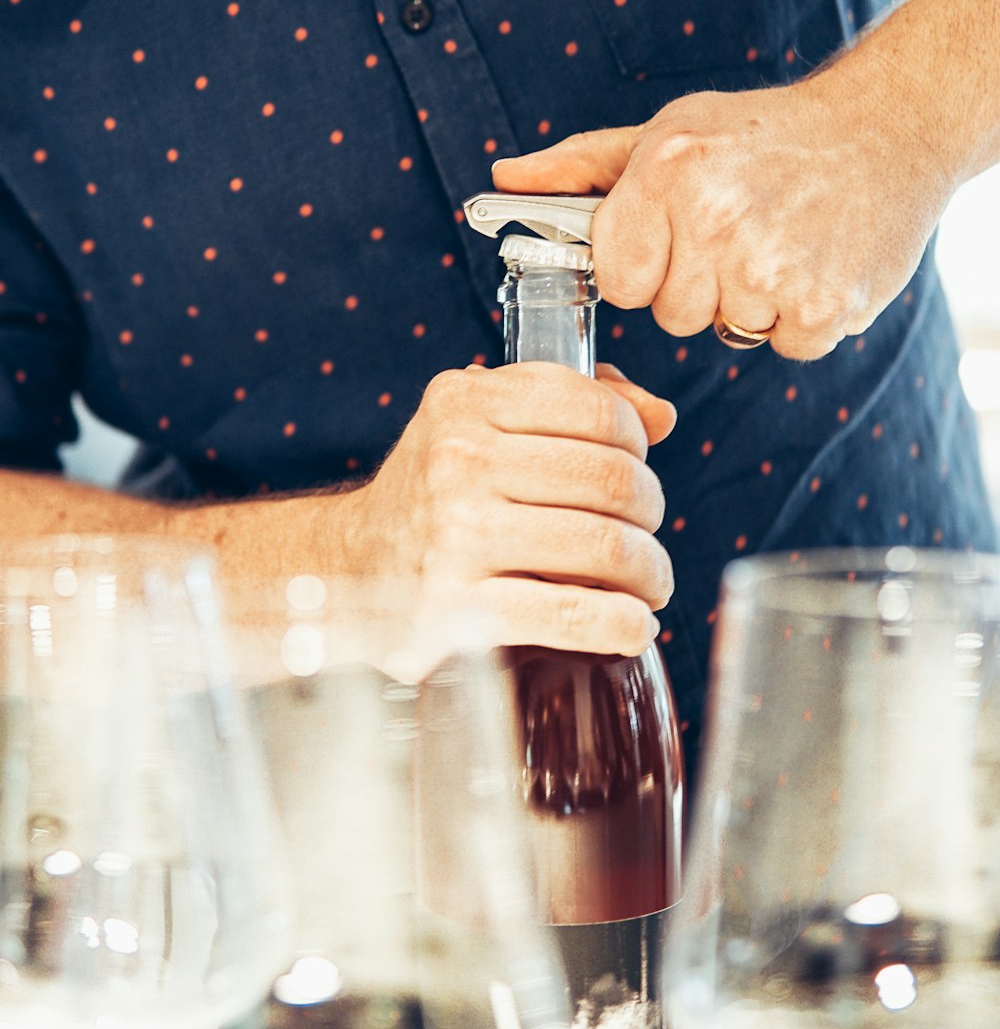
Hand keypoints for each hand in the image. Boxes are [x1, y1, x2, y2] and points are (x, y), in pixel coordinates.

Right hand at [346, 362, 675, 656]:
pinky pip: (571, 613)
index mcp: (465, 401)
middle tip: (646, 537)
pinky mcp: (456, 609)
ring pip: (604, 546)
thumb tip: (661, 413)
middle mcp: (457, 460)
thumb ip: (566, 406)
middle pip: (612, 479)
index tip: (635, 471)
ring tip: (648, 585)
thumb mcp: (477, 425)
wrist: (344, 572)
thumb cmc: (430, 497)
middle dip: (650, 513)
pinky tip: (634, 627)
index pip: (597, 408)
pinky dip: (623, 624)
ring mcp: (455, 535)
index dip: (638, 443)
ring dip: (649, 572)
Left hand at [493, 57, 953, 360]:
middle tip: (742, 231)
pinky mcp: (819, 306)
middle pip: (670, 313)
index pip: (617, 278)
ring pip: (726, 329)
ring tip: (783, 240)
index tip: (679, 237)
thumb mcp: (668, 132)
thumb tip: (502, 179)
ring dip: (751, 300)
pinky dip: (799, 318)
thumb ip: (581, 169)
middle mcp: (713, 219)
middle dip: (700, 283)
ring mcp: (769, 266)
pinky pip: (782, 346)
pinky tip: (815, 263)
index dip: (646, 266)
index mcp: (665, 174)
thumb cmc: (763, 134)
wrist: (888, 126)